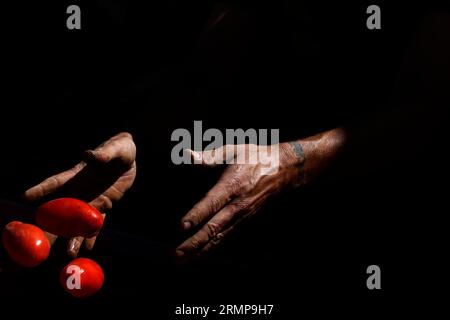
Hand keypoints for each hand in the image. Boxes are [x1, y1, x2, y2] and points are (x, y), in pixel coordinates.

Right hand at [23, 132, 136, 256]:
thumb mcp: (114, 149)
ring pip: (76, 222)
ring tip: (68, 253)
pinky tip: (87, 249)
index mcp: (76, 175)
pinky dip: (91, 236)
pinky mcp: (103, 207)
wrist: (130, 160)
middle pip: (60, 210)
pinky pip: (95, 224)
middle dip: (50, 226)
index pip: (55, 183)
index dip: (41, 189)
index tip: (25, 197)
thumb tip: (89, 155)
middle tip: (41, 240)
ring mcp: (90, 201)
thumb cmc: (118, 148)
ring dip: (72, 237)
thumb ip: (102, 154)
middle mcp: (79, 190)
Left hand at [176, 142, 305, 260]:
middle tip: (175, 255)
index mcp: (232, 185)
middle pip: (214, 228)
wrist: (283, 171)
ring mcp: (241, 216)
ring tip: (182, 262)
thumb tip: (187, 154)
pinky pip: (225, 236)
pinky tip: (199, 255)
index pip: (212, 203)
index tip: (182, 226)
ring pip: (219, 237)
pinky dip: (211, 248)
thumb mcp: (233, 151)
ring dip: (200, 250)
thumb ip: (209, 157)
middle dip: (194, 243)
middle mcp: (237, 205)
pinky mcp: (243, 221)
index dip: (197, 215)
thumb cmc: (254, 158)